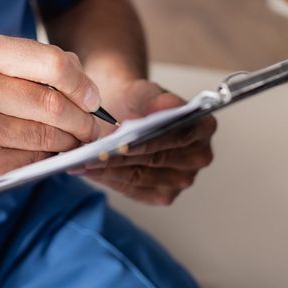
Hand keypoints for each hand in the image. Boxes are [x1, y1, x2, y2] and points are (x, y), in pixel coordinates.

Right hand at [0, 35, 99, 199]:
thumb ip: (42, 67)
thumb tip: (89, 91)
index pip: (53, 63)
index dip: (82, 83)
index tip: (92, 98)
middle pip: (55, 103)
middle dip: (85, 119)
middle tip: (94, 126)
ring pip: (50, 134)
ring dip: (72, 140)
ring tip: (74, 139)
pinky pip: (38, 159)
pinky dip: (52, 158)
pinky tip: (49, 153)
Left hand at [81, 80, 216, 205]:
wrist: (123, 110)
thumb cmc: (137, 101)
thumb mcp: (144, 91)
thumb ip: (157, 99)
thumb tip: (166, 108)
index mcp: (204, 127)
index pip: (177, 136)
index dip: (148, 140)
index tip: (121, 141)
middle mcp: (200, 157)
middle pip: (157, 160)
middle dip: (122, 157)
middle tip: (92, 153)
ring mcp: (183, 179)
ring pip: (141, 177)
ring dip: (109, 170)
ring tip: (82, 162)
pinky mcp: (163, 195)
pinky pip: (132, 190)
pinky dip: (108, 179)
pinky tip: (88, 170)